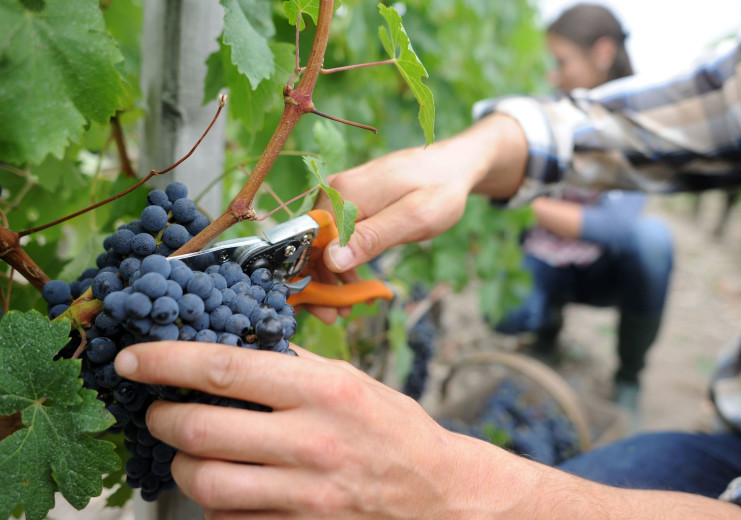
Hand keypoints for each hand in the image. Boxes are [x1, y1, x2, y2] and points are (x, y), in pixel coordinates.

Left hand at [114, 341, 529, 518]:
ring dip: (182, 464)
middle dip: (162, 417)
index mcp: (325, 390)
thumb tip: (233, 344)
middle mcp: (312, 441)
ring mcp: (305, 494)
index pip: (227, 368)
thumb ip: (295, 364)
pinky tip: (226, 484)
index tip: (134, 359)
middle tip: (159, 410)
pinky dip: (214, 502)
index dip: (168, 361)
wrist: (437, 495)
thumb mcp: (352, 381)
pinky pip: (229, 519)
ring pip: (206, 482)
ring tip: (189, 450)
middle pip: (202, 430)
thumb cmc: (394, 430)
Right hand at [308, 114, 528, 322]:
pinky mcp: (351, 201)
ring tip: (348, 305)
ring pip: (323, 243)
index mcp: (344, 194)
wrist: (454, 165)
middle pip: (311, 244)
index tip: (327, 309)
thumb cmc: (440, 190)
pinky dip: (343, 261)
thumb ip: (372, 238)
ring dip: (330, 276)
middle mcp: (335, 191)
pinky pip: (337, 235)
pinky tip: (355, 282)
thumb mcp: (413, 218)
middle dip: (319, 283)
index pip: (309, 242)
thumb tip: (332, 259)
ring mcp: (341, 195)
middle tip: (335, 316)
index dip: (311, 279)